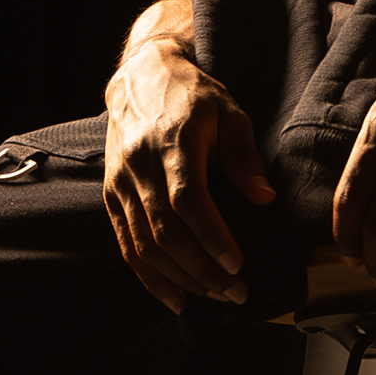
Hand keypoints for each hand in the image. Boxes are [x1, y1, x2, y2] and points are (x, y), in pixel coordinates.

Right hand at [103, 39, 274, 311]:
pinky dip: (150, 277)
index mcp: (171, 143)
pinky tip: (175, 297)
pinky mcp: (111, 195)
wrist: (140, 77)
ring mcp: (120, 184)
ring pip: (144, 245)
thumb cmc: (193, 95)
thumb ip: (244, 156)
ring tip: (214, 296)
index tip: (236, 264)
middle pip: (166, 232)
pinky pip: (126, 245)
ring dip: (180, 278)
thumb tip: (264, 197)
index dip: (211, 238)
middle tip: (236, 292)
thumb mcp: (229, 112)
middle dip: (202, 270)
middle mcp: (139, 167)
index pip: (188, 201)